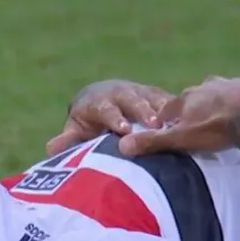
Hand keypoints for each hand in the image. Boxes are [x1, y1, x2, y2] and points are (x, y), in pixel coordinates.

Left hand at [46, 80, 173, 155]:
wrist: (102, 97)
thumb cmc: (88, 121)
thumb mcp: (77, 129)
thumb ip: (68, 139)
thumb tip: (51, 149)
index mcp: (98, 101)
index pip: (106, 108)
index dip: (114, 118)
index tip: (123, 129)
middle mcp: (119, 93)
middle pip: (131, 99)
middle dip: (141, 111)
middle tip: (153, 125)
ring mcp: (139, 91)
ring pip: (151, 98)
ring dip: (162, 110)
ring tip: (173, 124)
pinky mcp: (155, 94)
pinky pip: (167, 100)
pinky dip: (177, 109)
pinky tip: (188, 121)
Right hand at [117, 76, 239, 155]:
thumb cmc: (214, 126)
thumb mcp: (180, 138)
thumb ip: (152, 141)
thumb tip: (122, 146)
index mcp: (182, 100)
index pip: (164, 109)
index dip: (161, 120)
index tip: (162, 131)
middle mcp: (199, 87)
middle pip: (188, 100)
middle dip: (187, 110)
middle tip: (192, 125)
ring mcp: (222, 84)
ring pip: (210, 93)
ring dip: (208, 103)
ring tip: (214, 118)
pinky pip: (231, 93)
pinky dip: (229, 101)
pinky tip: (233, 111)